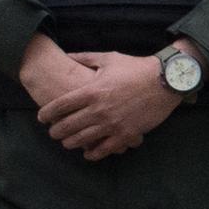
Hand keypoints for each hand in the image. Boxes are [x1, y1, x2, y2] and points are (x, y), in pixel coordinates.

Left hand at [31, 44, 181, 161]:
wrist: (166, 80)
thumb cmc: (137, 68)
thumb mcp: (109, 58)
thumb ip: (85, 58)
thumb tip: (67, 55)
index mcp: (92, 91)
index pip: (59, 106)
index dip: (46, 113)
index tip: (42, 117)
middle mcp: (98, 110)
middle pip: (66, 126)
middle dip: (55, 131)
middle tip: (53, 132)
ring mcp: (112, 124)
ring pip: (82, 140)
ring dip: (70, 143)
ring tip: (68, 142)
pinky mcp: (126, 134)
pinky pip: (104, 149)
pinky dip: (93, 153)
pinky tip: (88, 153)